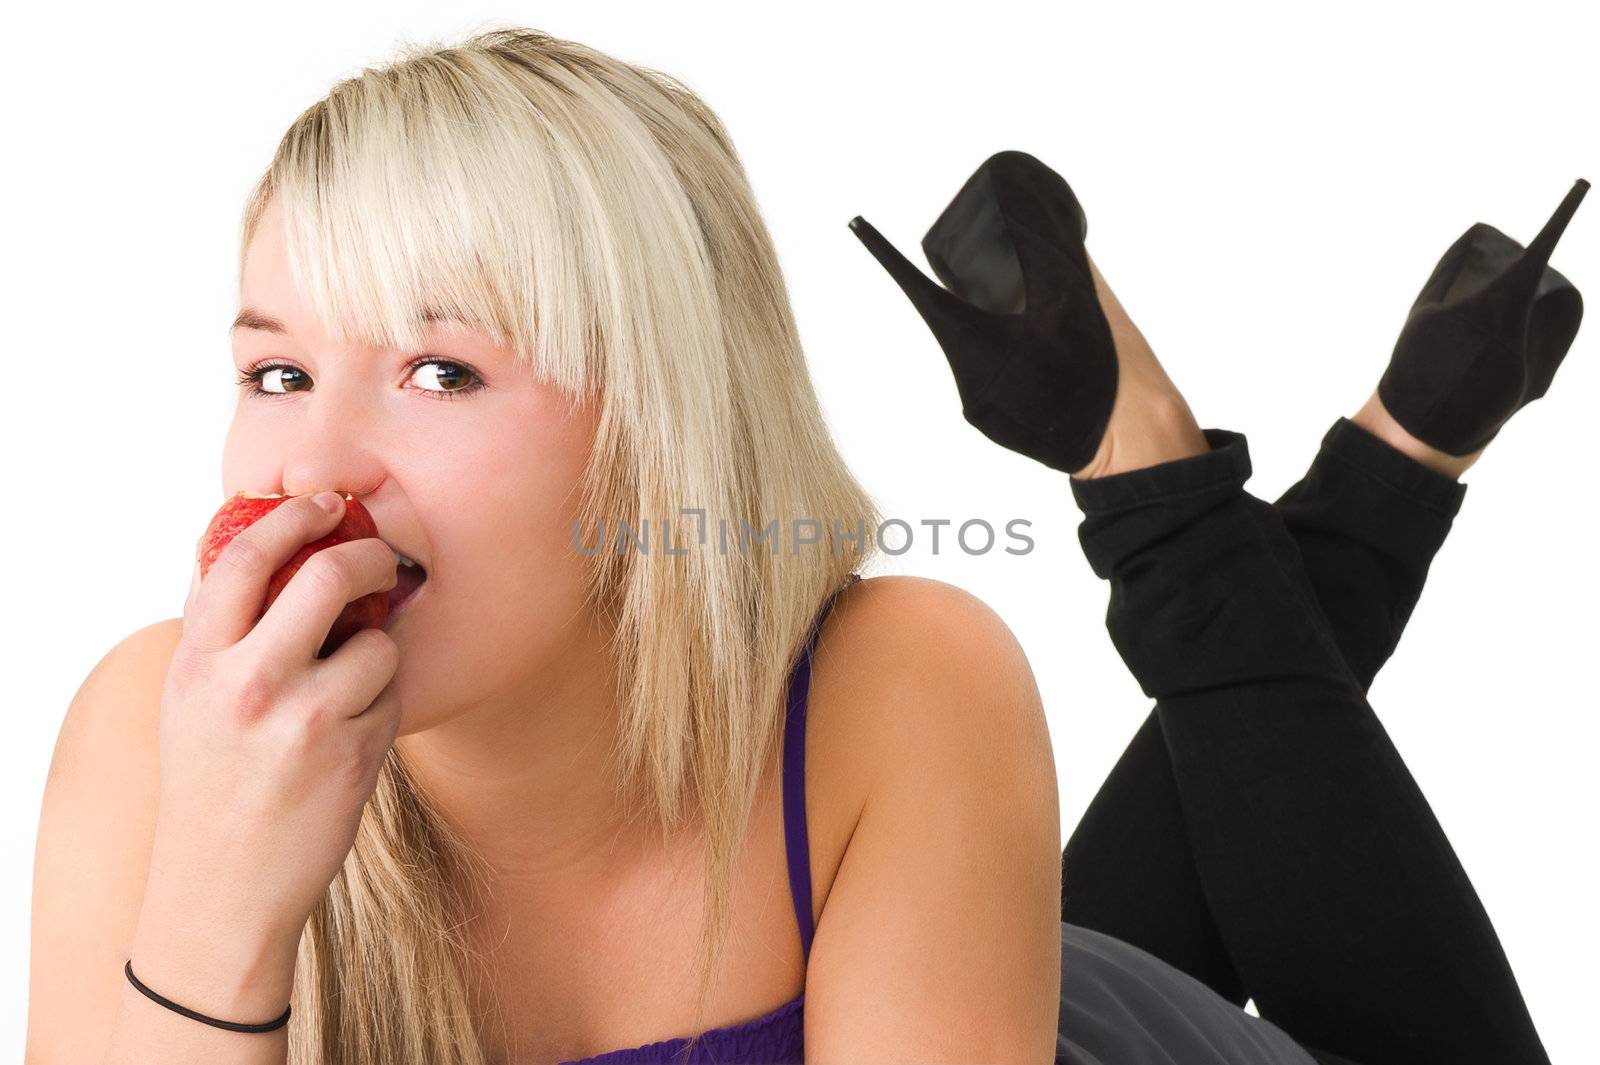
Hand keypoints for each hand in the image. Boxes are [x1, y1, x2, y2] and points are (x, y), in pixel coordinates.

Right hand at [141, 492, 401, 948]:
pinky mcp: (352, 752)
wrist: (224, 889)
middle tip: (383, 561)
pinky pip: (392, 696)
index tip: (326, 503)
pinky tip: (352, 735)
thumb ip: (223, 632)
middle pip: (328, 576)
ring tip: (351, 687)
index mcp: (199, 661)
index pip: (244, 557)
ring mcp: (304, 718)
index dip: (293, 515)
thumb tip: (267, 554)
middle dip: (370, 558)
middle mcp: (248, 682)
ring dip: (380, 653)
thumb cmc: (212, 786)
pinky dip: (384, 704)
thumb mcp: (191, 702)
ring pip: (377, 643)